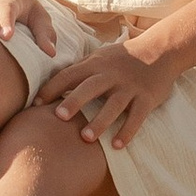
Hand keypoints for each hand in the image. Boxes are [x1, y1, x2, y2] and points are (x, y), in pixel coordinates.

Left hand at [36, 39, 174, 150]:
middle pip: (90, 87)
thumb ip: (79, 69)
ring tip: (87, 138)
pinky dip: (127, 131)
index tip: (35, 105)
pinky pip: (137, 116)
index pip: (69, 75)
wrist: (161, 50)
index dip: (52, 88)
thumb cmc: (123, 57)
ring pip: (114, 105)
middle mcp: (111, 75)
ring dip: (100, 121)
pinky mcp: (147, 98)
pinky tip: (116, 145)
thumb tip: (50, 83)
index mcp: (95, 64)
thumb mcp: (100, 57)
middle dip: (74, 101)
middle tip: (59, 117)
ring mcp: (130, 87)